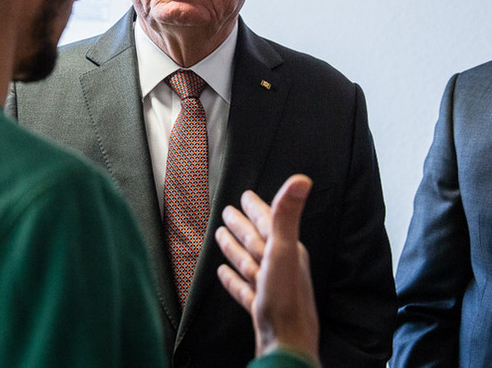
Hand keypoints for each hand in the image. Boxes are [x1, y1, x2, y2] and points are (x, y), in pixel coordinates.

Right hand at [215, 174, 318, 361]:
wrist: (286, 343)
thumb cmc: (286, 298)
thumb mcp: (283, 250)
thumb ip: (287, 214)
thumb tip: (302, 179)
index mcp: (288, 251)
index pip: (270, 221)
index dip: (257, 207)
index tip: (246, 195)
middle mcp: (281, 267)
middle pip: (257, 239)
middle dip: (243, 225)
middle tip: (227, 211)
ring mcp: (270, 287)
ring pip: (248, 261)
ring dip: (235, 248)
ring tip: (220, 237)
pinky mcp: (260, 306)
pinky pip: (242, 286)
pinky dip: (232, 278)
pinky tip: (223, 273)